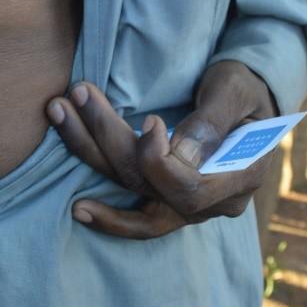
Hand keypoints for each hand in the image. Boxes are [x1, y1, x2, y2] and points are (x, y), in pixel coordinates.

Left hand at [44, 60, 277, 238]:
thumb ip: (213, 119)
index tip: (150, 120)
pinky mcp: (168, 202)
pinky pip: (137, 219)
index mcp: (241, 176)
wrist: (246, 99)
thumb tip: (180, 150)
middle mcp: (213, 201)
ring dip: (90, 154)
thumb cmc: (244, 88)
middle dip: (108, 139)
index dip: (160, 160)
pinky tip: (78, 208)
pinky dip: (110, 217)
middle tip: (79, 93)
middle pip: (149, 185)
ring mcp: (188, 206)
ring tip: (59, 112)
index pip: (189, 187)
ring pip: (133, 193)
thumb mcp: (235, 90)